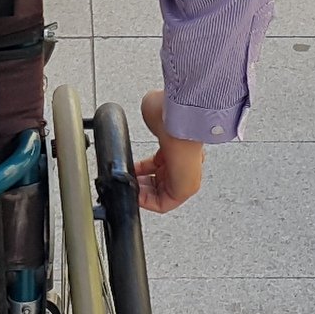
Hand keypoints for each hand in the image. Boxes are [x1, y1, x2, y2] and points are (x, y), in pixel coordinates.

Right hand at [134, 91, 204, 212]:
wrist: (181, 121)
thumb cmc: (173, 117)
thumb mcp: (160, 117)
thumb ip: (154, 119)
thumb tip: (150, 109)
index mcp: (180, 147)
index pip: (161, 164)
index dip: (143, 169)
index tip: (132, 169)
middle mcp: (183, 164)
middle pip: (160, 182)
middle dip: (140, 182)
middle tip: (129, 178)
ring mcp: (186, 178)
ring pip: (161, 195)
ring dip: (142, 192)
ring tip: (130, 186)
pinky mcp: (183, 190)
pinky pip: (163, 204)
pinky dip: (146, 201)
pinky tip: (135, 194)